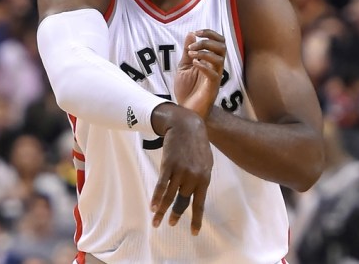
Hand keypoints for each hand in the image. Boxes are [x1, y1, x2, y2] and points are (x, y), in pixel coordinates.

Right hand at [150, 107, 212, 234]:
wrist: (187, 125)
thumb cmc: (198, 144)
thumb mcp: (206, 162)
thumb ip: (201, 177)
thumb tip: (195, 192)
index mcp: (204, 178)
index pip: (199, 203)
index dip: (196, 219)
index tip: (193, 232)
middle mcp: (193, 177)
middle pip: (183, 201)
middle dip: (176, 214)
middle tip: (170, 224)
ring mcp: (180, 171)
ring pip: (170, 197)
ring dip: (162, 210)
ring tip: (157, 221)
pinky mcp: (168, 165)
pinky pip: (161, 186)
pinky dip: (156, 197)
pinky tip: (152, 207)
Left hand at [175, 30, 225, 117]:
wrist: (185, 111)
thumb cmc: (187, 90)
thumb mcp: (184, 66)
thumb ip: (188, 51)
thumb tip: (191, 34)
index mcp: (210, 61)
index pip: (219, 41)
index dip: (210, 33)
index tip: (196, 32)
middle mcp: (215, 67)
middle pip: (222, 47)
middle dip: (207, 42)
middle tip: (192, 47)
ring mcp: (215, 77)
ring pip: (219, 59)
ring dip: (204, 53)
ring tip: (191, 55)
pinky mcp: (212, 88)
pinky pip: (213, 74)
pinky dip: (204, 66)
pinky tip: (194, 64)